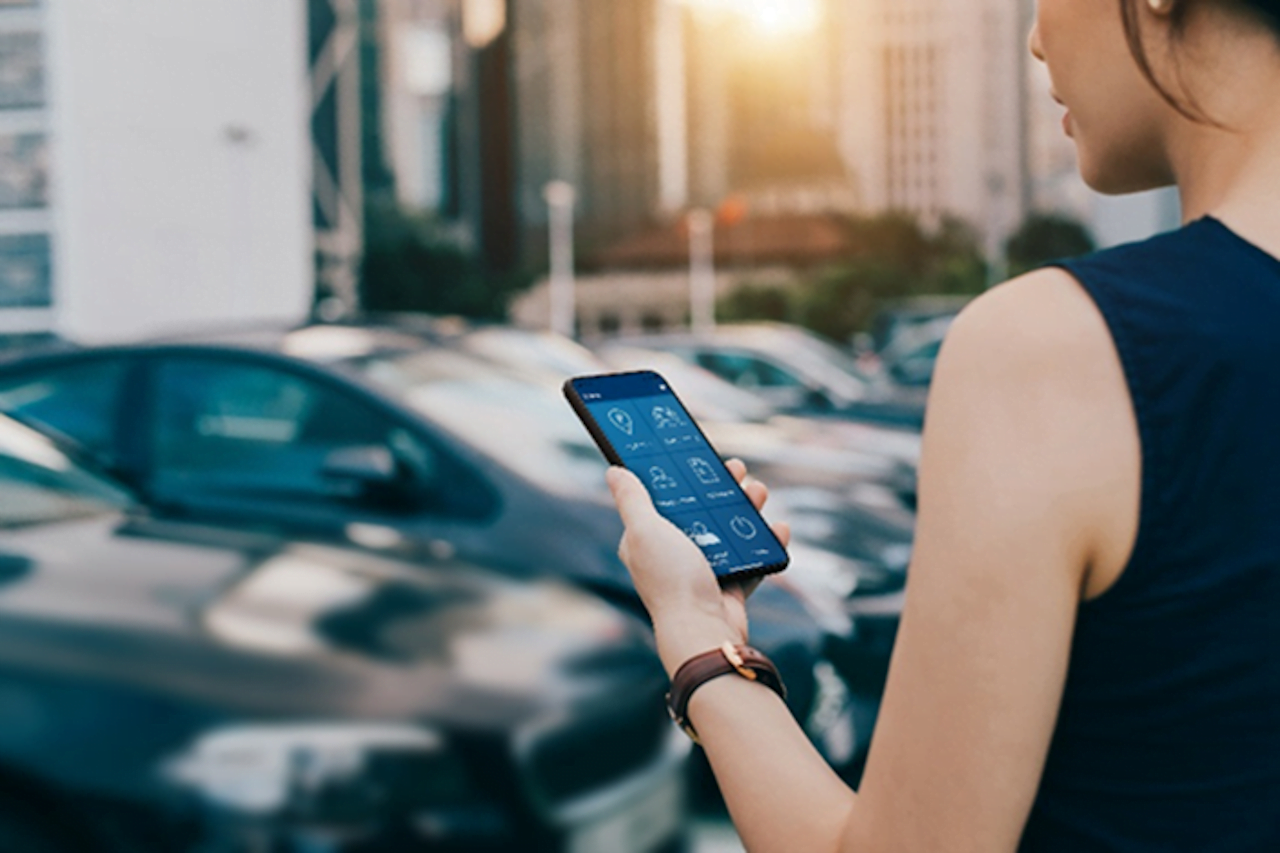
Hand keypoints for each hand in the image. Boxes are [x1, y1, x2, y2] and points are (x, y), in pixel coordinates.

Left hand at [607, 458, 790, 676]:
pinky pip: (751, 558)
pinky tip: (778, 528)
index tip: (700, 457)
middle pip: (701, 511)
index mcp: (647, 540)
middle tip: (738, 469)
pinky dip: (766, 542)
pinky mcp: (729, 586)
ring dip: (747, 508)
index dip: (682, 478)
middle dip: (722, 488)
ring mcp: (703, 570)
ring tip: (759, 492)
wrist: (703, 631)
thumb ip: (632, 500)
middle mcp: (673, 554)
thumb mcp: (645, 531)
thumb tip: (614, 470)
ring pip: (729, 530)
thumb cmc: (670, 581)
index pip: (664, 499)